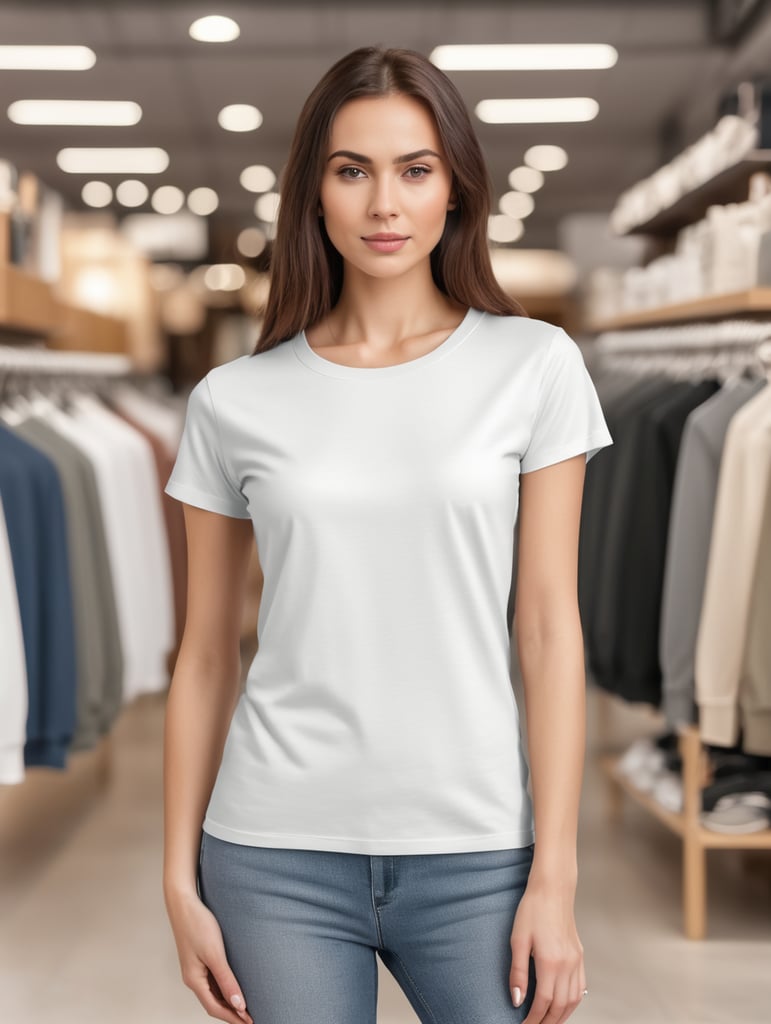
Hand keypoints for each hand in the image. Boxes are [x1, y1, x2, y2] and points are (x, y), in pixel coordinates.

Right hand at [165, 888, 253, 1023]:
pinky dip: (225, 987)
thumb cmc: (197, 925)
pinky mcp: (199, 957)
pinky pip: (213, 979)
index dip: (232, 1017)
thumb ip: (226, 980)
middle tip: (251, 1018)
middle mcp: (193, 977)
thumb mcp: (215, 954)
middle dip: (231, 1013)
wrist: (183, 902)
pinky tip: (235, 985)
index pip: (214, 1008)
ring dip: (228, 1000)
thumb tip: (238, 1005)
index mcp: (194, 980)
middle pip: (213, 1003)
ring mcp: (195, 968)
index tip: (250, 1023)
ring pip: (213, 992)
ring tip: (246, 1006)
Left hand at [509, 878, 585, 1023]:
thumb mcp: (518, 940)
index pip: (543, 1002)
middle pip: (559, 1006)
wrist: (552, 889)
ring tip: (548, 1022)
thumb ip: (517, 972)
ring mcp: (576, 961)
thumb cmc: (533, 909)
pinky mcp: (579, 955)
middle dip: (547, 1022)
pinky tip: (564, 1004)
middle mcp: (567, 965)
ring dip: (561, 1016)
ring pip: (573, 1000)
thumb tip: (517, 999)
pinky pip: (580, 987)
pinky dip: (572, 1002)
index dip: (533, 1019)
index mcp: (550, 962)